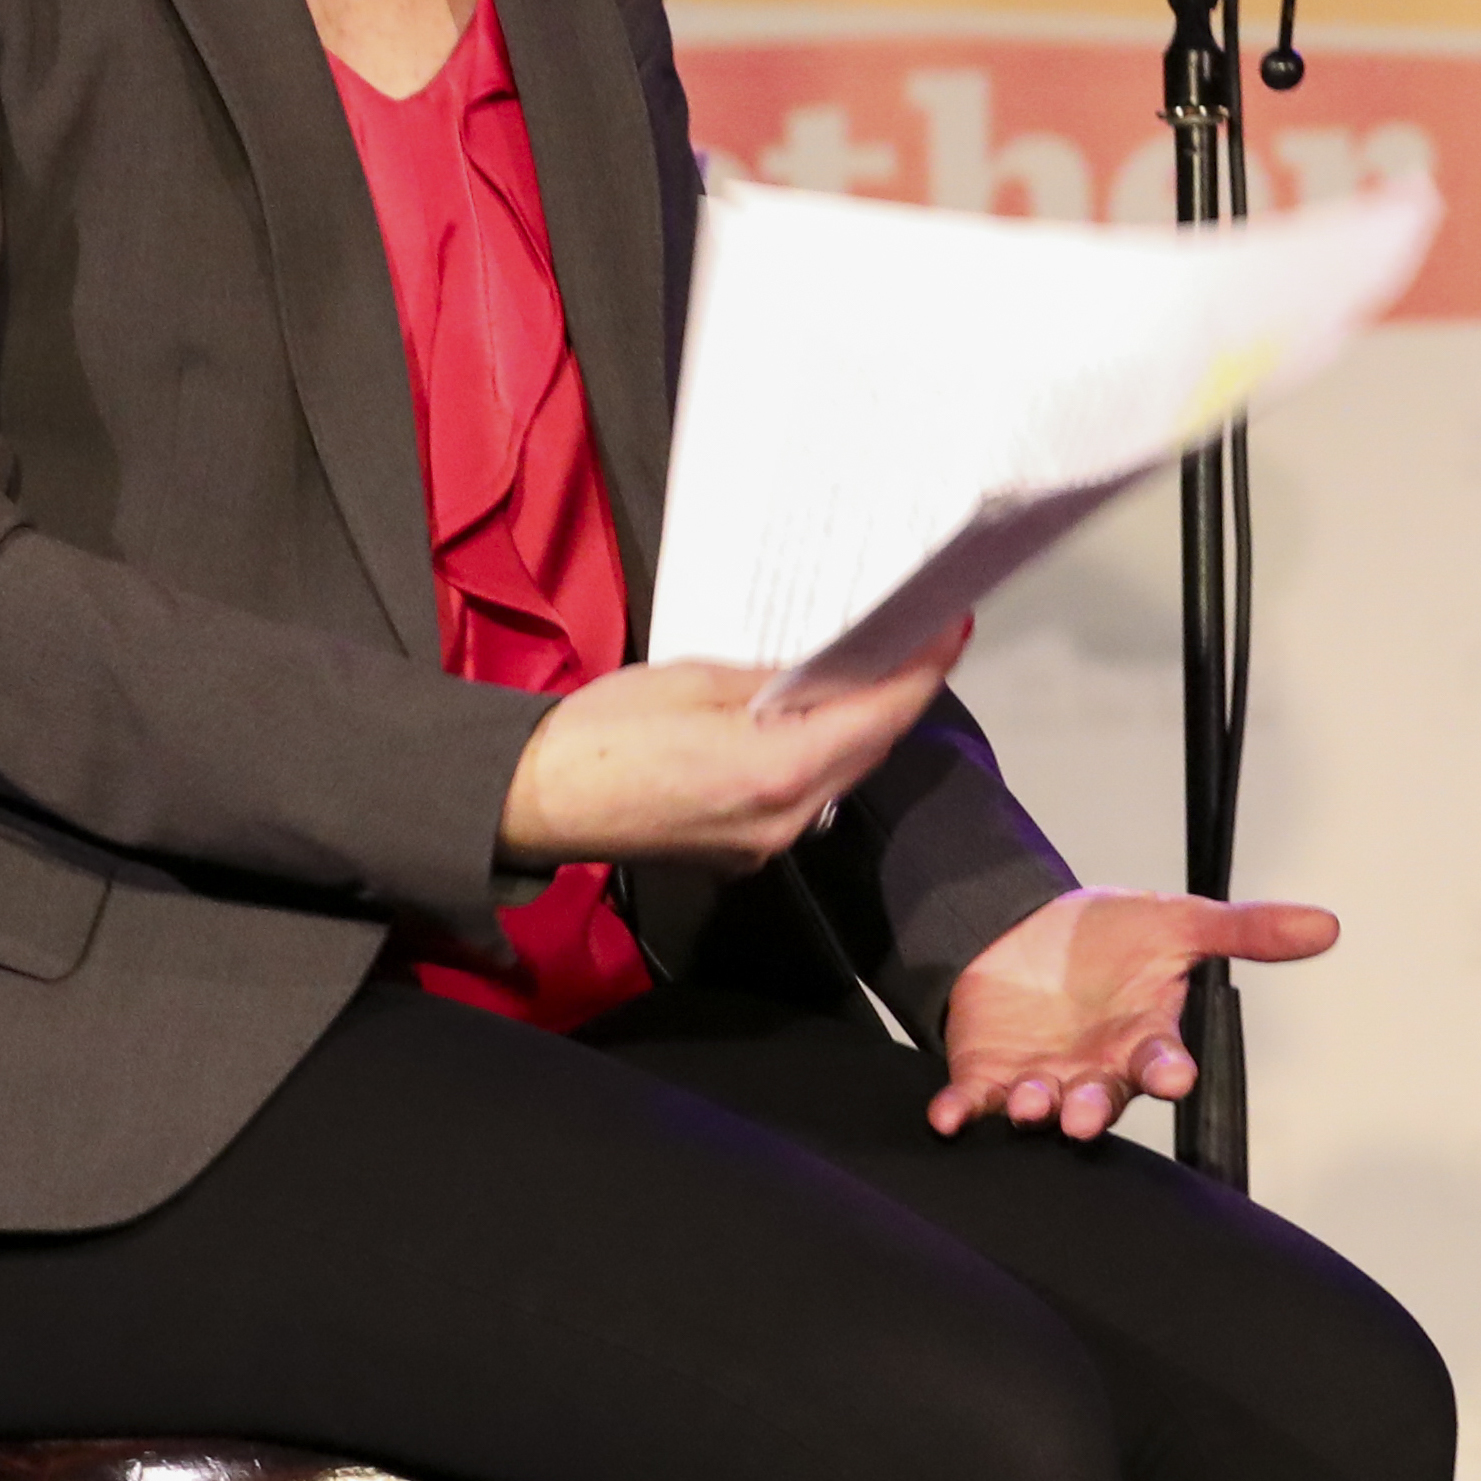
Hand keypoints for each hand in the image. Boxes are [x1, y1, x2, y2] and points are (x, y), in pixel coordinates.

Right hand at [496, 626, 970, 866]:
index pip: (880, 717)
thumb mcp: (695, 681)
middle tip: (917, 638)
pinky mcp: (742, 852)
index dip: (923, 670)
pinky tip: (813, 718)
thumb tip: (826, 671)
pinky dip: (819, 756)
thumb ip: (774, 681)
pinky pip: (805, 797)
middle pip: (868, 748)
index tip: (950, 629)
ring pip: (840, 775)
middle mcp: (783, 818)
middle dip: (897, 693)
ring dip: (859, 725)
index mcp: (775, 770)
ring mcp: (764, 844)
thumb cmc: (598, 736)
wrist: (531, 801)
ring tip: (871, 669)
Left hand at [932, 887, 1344, 1139]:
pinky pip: (975, 1105)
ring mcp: (1042, 1079)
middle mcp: (1095, 1070)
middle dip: (1092, 1110)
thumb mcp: (1178, 921)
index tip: (1174, 1075)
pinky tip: (951, 1116)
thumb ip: (1246, 930)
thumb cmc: (1108, 936)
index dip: (1166, 1071)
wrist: (1027, 929)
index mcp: (1142, 1039)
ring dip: (1035, 1112)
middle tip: (1084, 1115)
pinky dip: (962, 1114)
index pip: (1160, 1062)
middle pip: (1099, 1100)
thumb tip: (1326, 925)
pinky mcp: (987, 1079)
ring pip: (1042, 1110)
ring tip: (1031, 1103)